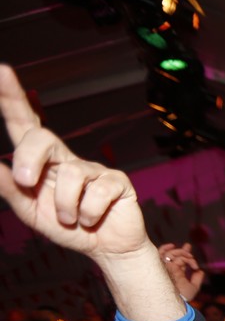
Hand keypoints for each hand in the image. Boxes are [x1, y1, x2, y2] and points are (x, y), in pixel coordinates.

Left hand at [0, 65, 150, 260]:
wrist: (106, 249)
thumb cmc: (66, 228)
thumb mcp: (30, 210)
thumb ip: (9, 188)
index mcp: (42, 162)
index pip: (24, 123)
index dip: (12, 97)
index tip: (2, 72)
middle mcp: (66, 158)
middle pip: (42, 136)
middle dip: (29, 157)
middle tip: (25, 181)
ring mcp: (93, 168)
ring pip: (70, 174)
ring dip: (64, 206)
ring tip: (70, 220)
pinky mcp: (117, 182)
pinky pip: (97, 192)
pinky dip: (88, 213)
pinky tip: (91, 219)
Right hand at [159, 242, 204, 301]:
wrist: (174, 300)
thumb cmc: (182, 297)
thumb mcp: (193, 287)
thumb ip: (197, 279)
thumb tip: (200, 271)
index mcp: (177, 273)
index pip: (181, 260)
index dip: (186, 253)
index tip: (188, 247)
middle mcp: (170, 269)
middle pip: (175, 255)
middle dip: (184, 251)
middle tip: (190, 253)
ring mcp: (165, 268)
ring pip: (170, 254)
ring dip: (180, 252)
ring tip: (188, 256)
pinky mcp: (160, 267)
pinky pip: (160, 255)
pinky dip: (164, 249)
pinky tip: (171, 246)